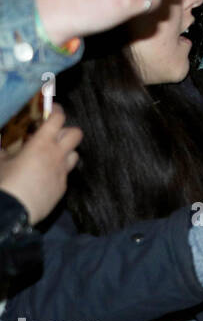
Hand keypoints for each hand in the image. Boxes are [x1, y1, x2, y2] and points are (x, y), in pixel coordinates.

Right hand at [0, 105, 81, 223]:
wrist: (12, 212)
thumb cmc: (4, 183)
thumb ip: (2, 148)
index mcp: (42, 144)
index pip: (58, 119)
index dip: (56, 110)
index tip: (52, 108)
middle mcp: (57, 156)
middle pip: (76, 134)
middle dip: (66, 130)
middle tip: (51, 133)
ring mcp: (62, 172)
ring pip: (75, 153)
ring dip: (66, 150)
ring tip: (50, 153)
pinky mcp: (62, 188)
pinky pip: (66, 173)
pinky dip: (58, 169)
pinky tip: (44, 174)